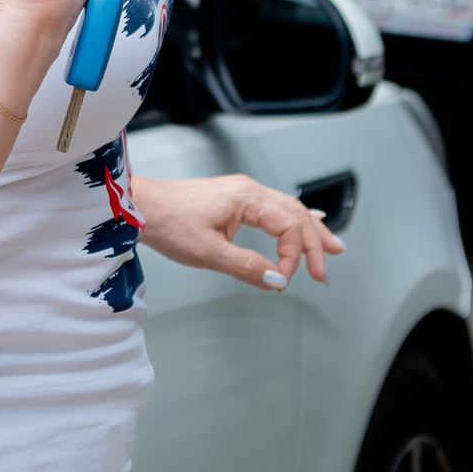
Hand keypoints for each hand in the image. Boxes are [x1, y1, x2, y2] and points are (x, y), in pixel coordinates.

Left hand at [134, 173, 343, 291]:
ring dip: (310, 230)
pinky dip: (294, 220)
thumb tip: (277, 280)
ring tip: (333, 248)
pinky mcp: (233, 200)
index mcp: (247, 198)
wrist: (140, 206)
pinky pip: (274, 208)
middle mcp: (249, 191)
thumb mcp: (207, 252)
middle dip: (315, 244)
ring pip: (288, 210)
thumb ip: (246, 267)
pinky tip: (306, 223)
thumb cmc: (167, 222)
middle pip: (296, 216)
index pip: (288, 227)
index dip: (292, 257)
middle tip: (325, 272)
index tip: (283, 280)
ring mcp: (242, 193)